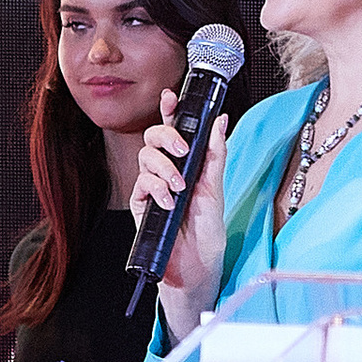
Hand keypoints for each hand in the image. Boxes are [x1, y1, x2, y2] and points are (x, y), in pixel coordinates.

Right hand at [128, 84, 228, 301]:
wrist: (195, 265)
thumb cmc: (207, 232)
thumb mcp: (216, 188)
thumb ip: (215, 154)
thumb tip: (220, 120)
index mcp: (188, 164)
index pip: (177, 130)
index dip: (171, 110)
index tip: (170, 95)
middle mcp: (168, 172)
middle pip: (153, 138)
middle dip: (166, 136)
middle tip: (181, 149)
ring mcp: (153, 187)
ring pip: (145, 158)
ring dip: (163, 168)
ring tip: (178, 188)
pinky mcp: (141, 204)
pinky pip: (141, 184)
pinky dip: (155, 189)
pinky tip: (168, 202)